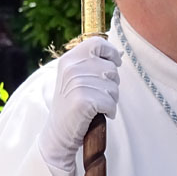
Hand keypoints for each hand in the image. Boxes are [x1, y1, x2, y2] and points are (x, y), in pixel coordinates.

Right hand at [39, 37, 121, 171]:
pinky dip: (109, 111)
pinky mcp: (83, 101)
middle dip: (111, 84)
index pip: (98, 43)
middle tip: (96, 94)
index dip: (111, 52)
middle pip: (111, 68)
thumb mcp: (76, 77)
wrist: (58, 132)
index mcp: (69, 59)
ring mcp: (77, 84)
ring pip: (114, 87)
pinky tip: (97, 114)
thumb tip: (119, 52)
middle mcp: (72, 68)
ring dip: (110, 98)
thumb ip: (93, 63)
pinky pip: (111, 102)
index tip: (114, 63)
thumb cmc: (72, 103)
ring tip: (94, 105)